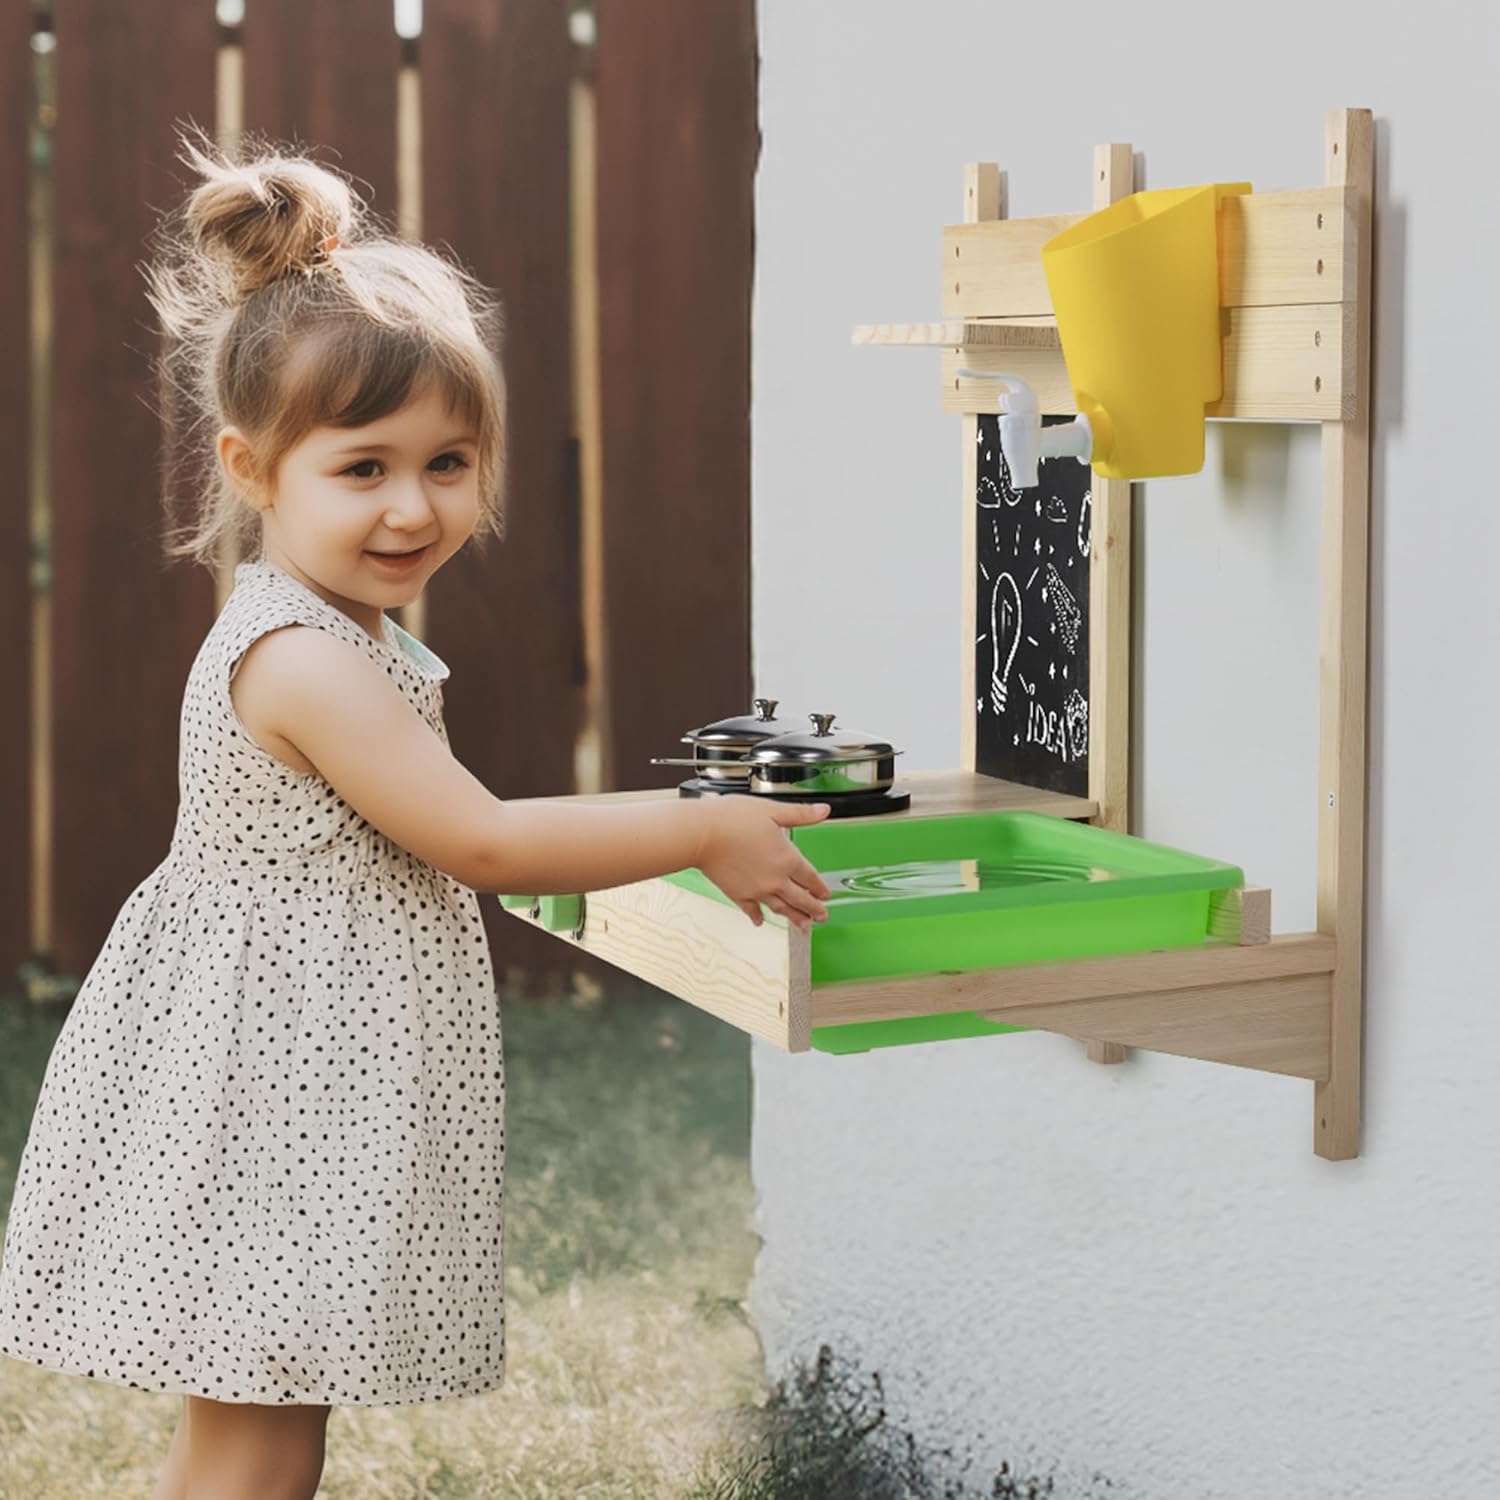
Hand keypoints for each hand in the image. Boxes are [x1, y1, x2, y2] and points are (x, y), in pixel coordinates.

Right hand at [695, 796, 834, 932]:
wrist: (702, 834)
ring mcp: (757, 890)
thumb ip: (801, 814)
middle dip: (814, 909)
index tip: (826, 895)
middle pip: (801, 899)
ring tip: (804, 926)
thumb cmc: (732, 819)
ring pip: (781, 908)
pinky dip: (758, 916)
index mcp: (787, 859)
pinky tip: (760, 921)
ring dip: (794, 918)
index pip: (811, 878)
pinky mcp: (738, 895)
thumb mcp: (772, 810)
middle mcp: (775, 880)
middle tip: (822, 917)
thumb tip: (824, 811)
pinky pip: (752, 910)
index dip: (820, 888)